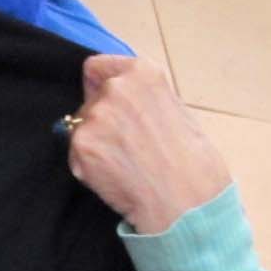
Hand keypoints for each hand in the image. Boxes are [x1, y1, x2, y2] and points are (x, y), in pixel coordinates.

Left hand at [64, 55, 231, 234]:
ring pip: (81, 129)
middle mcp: (116, 88)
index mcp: (143, 73)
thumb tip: (124, 102)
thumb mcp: (178, 111)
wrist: (186, 203)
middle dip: (101, 120)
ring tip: (125, 164)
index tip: (105, 103)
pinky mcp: (82, 146)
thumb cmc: (194, 163)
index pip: (97, 67)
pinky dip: (89, 167)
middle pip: (90, 101)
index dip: (99, 86)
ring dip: (95, 145)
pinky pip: (76, 154)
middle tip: (127, 146)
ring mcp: (95, 117)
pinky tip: (116, 177)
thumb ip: (145, 99)